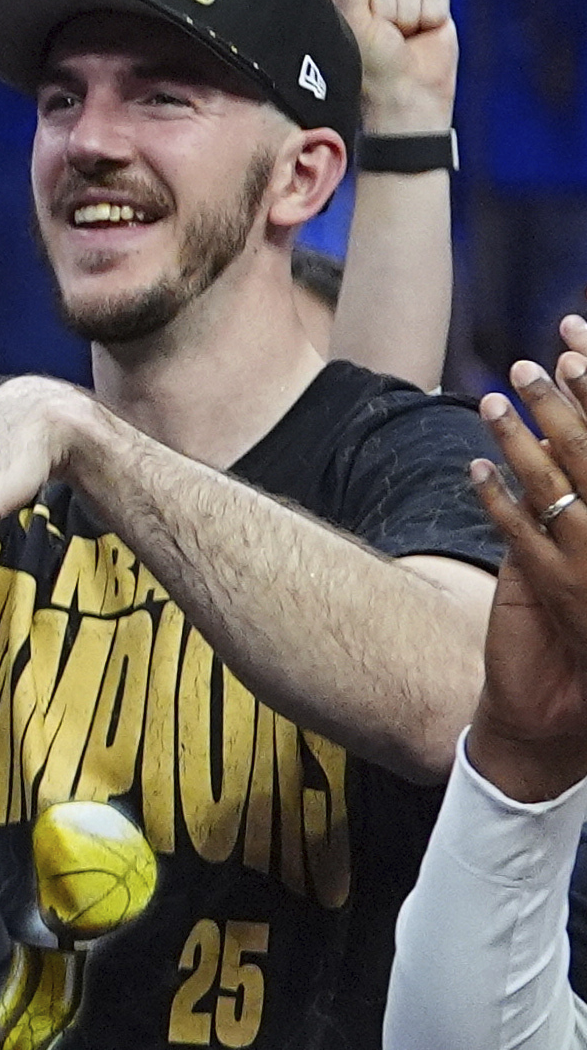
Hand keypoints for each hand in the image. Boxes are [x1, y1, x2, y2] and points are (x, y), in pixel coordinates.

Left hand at [324, 0, 458, 138]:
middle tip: (385, 35)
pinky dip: (432, 12)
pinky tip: (426, 32)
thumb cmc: (372, 66)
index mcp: (343, 2)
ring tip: (404, 36)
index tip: (360, 27)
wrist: (409, 93)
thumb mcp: (353, 26)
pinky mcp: (432, 6)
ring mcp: (402, 1)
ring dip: (408, 12)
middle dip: (385, 7)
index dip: (358, 0)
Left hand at [458, 347, 586, 802]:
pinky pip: (518, 531)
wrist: (585, 704)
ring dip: (519, 437)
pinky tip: (474, 468)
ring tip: (493, 398)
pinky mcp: (551, 588)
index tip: (579, 346)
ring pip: (551, 483)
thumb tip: (573, 432)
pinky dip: (495, 496)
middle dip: (563, 401)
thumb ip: (585, 488)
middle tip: (531, 362)